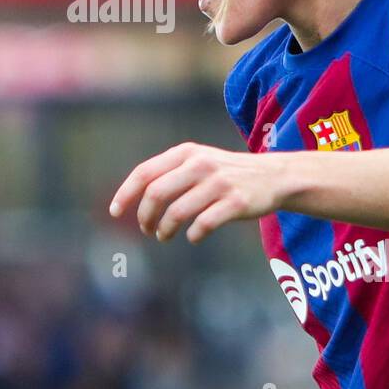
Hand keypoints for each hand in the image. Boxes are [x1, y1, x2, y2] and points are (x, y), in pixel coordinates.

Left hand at [109, 142, 280, 242]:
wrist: (274, 176)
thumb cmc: (228, 174)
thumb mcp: (199, 161)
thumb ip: (170, 173)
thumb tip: (134, 198)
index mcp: (187, 153)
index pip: (145, 172)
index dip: (125, 193)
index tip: (114, 212)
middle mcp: (200, 164)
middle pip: (156, 193)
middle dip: (144, 216)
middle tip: (146, 229)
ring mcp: (219, 183)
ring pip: (177, 212)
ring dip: (165, 230)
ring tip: (164, 236)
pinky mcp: (236, 203)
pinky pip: (203, 224)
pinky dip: (193, 235)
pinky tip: (193, 236)